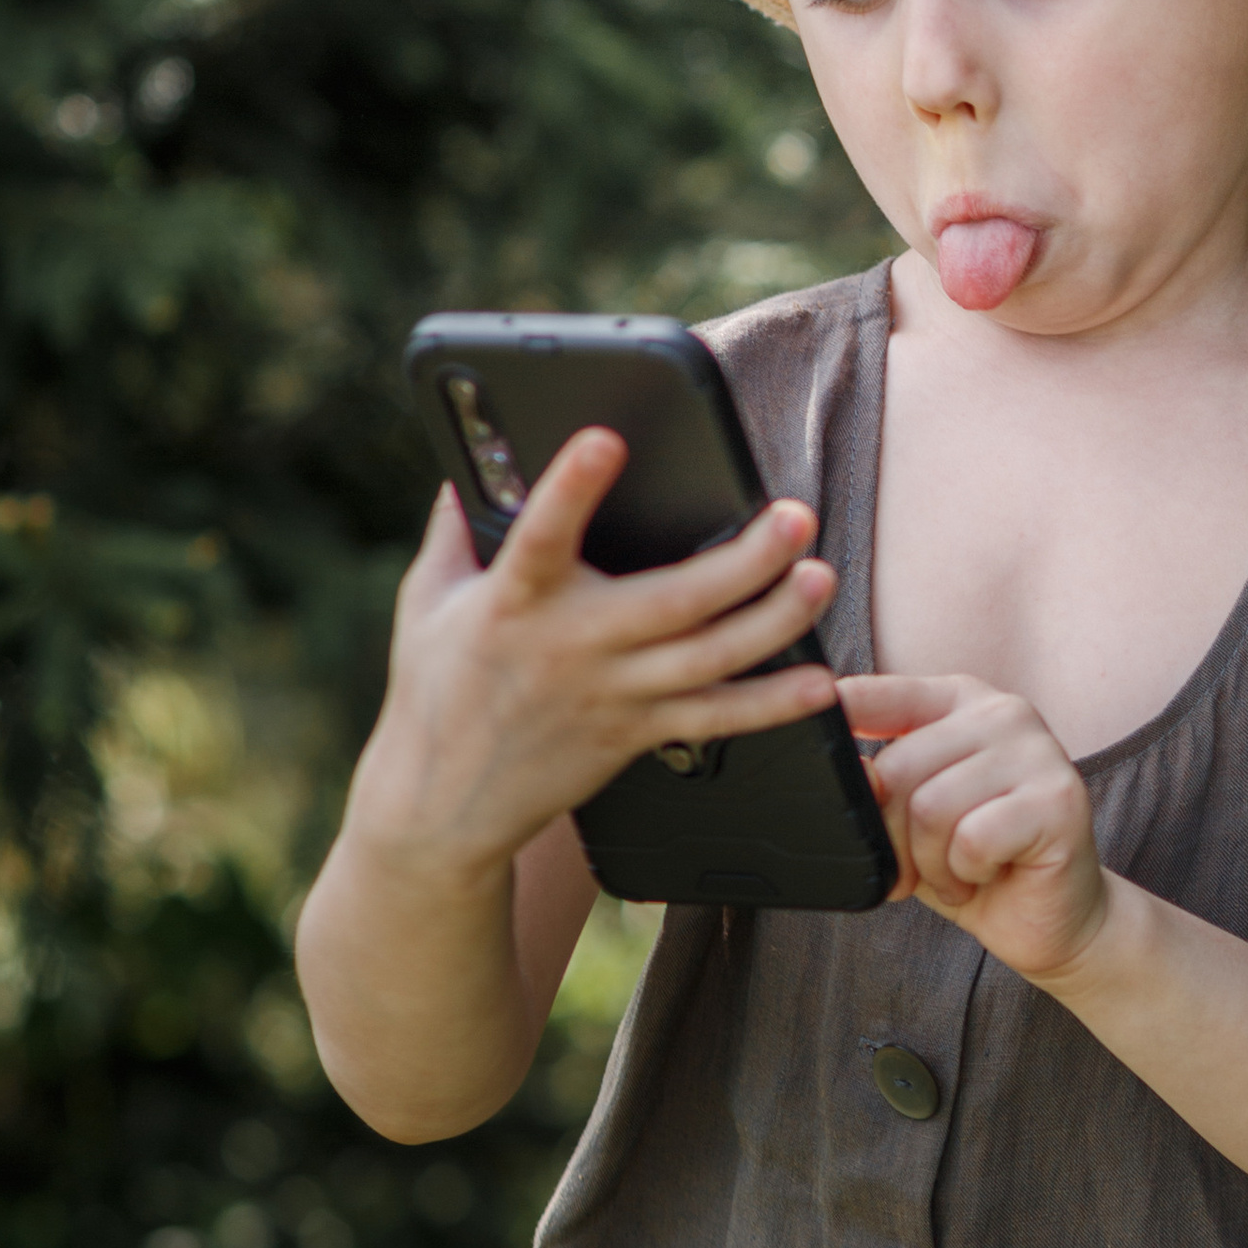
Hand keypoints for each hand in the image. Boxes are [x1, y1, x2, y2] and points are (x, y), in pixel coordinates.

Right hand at [342, 436, 840, 879]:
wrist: (441, 808)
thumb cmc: (435, 691)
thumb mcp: (426, 600)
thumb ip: (454, 529)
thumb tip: (466, 467)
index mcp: (512, 602)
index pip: (540, 537)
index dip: (571, 489)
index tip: (605, 439)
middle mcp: (571, 649)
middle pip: (671, 602)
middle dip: (742, 560)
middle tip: (793, 517)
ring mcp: (611, 696)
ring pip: (708, 658)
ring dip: (774, 620)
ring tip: (820, 577)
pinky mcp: (635, 735)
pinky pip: (715, 720)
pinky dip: (771, 705)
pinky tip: (819, 683)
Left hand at [837, 672, 1103, 981]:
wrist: (1053, 922)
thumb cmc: (976, 865)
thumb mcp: (911, 820)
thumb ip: (883, 785)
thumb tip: (853, 773)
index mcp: (959, 702)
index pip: (874, 694)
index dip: (835, 721)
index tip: (808, 747)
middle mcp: (1002, 712)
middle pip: (899, 767)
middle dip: (893, 838)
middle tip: (915, 870)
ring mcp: (1038, 750)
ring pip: (932, 806)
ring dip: (932, 864)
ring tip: (958, 874)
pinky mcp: (1060, 798)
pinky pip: (973, 839)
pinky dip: (966, 873)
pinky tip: (987, 875)